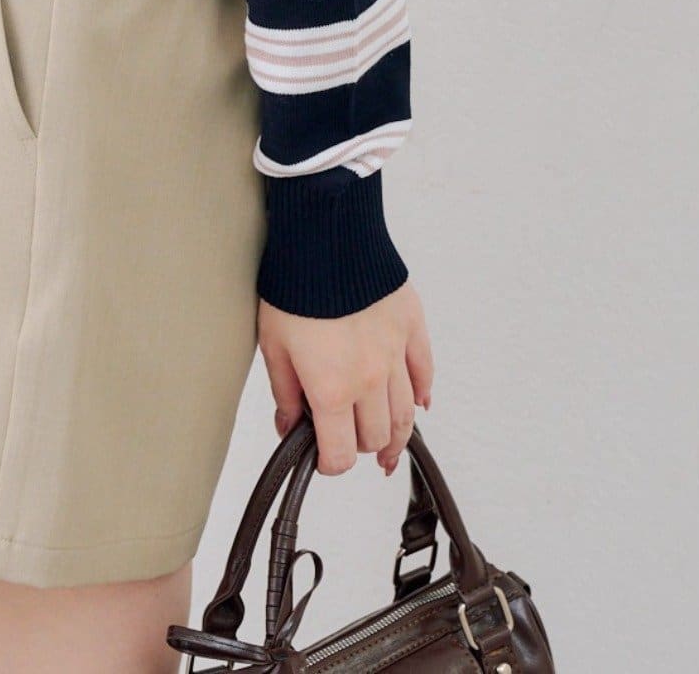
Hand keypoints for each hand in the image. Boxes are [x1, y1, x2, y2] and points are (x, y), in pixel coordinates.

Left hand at [257, 281, 433, 477]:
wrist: (325, 235)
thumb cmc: (294, 284)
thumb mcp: (273, 344)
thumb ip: (284, 392)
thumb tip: (288, 425)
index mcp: (331, 388)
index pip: (340, 454)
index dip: (329, 464)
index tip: (323, 458)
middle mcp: (369, 378)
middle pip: (377, 436)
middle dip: (360, 445)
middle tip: (348, 439)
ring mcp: (395, 353)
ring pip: (406, 413)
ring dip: (396, 434)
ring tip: (388, 445)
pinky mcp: (411, 325)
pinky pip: (425, 371)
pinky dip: (422, 393)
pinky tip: (419, 402)